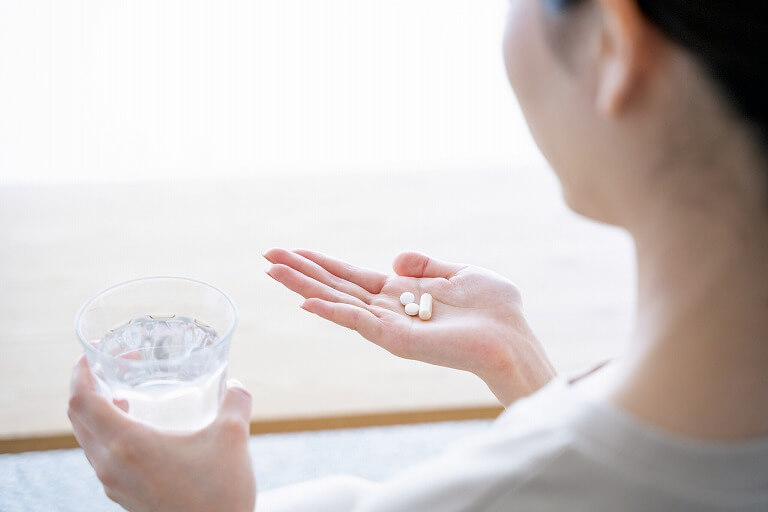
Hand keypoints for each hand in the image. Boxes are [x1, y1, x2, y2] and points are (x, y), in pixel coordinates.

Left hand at [68, 357, 255, 511]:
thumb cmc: (220, 493)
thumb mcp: (233, 437)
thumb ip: (235, 402)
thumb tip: (235, 385)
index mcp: (128, 444)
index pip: (82, 401)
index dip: (80, 372)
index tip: (91, 353)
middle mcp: (111, 465)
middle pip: (78, 419)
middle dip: (88, 388)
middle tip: (109, 368)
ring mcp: (115, 484)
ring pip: (88, 440)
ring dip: (97, 413)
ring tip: (124, 396)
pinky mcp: (125, 497)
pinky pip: (102, 459)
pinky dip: (109, 435)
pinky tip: (139, 431)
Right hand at [264, 248, 555, 404]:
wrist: (513, 338)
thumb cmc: (496, 310)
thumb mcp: (462, 273)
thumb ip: (427, 265)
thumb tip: (395, 259)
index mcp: (402, 295)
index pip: (352, 278)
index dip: (323, 264)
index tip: (294, 251)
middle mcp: (389, 311)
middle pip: (336, 288)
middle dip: (302, 272)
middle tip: (267, 255)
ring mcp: (389, 326)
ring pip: (337, 303)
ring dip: (304, 287)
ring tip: (272, 270)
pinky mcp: (396, 340)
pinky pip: (358, 322)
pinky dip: (332, 312)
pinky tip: (306, 302)